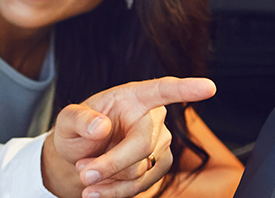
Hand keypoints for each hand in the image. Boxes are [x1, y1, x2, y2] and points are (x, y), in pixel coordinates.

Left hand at [41, 77, 215, 197]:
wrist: (80, 158)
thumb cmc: (78, 132)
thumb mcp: (67, 121)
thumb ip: (79, 119)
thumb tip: (101, 126)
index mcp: (133, 97)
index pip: (162, 90)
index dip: (185, 89)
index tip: (207, 87)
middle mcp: (153, 119)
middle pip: (142, 145)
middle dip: (111, 164)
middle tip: (84, 172)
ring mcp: (161, 144)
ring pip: (141, 170)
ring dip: (109, 180)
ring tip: (86, 176)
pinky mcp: (160, 167)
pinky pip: (142, 186)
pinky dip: (116, 191)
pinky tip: (98, 189)